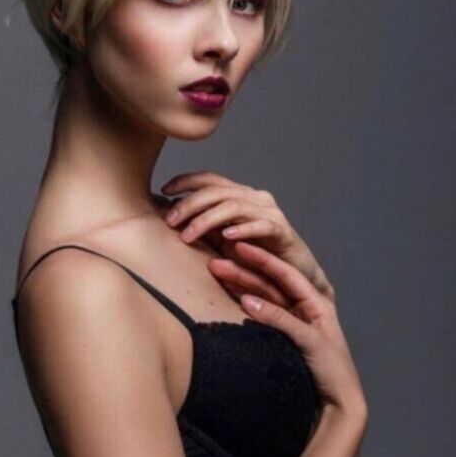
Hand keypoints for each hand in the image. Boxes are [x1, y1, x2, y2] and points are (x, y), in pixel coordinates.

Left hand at [160, 171, 335, 302]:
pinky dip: (242, 228)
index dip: (186, 181)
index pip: (210, 179)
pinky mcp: (282, 231)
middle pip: (217, 192)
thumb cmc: (254, 258)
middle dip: (190, 204)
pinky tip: (227, 236)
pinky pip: (261, 225)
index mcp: (240, 195)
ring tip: (188, 235)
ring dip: (207, 220)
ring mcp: (270, 212)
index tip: (164, 191)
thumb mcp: (220, 240)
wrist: (291, 276)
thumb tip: (169, 218)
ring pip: (233, 206)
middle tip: (171, 221)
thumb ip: (202, 226)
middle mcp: (255, 198)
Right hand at [224, 241, 365, 412]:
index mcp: (317, 302)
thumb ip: (279, 319)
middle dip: (244, 271)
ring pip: (262, 297)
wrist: (339, 404)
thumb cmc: (334, 371)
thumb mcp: (309, 340)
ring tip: (217, 272)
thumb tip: (246, 300)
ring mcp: (291, 322)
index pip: (286, 274)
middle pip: (269, 284)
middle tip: (217, 262)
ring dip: (240, 285)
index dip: (263, 259)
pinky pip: (260, 315)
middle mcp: (303, 308)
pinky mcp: (281, 338)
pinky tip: (229, 294)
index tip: (241, 246)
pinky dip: (244, 304)